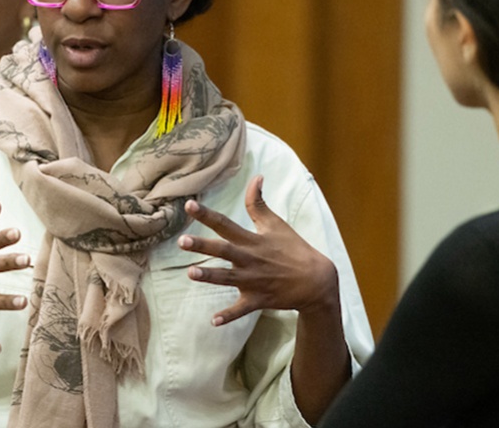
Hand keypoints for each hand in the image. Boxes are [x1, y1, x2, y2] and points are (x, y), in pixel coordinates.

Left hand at [177, 175, 340, 325]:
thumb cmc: (294, 248)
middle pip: (223, 250)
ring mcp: (253, 281)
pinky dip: (228, 316)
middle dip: (203, 246)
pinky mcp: (258, 299)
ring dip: (209, 276)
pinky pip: (241, 309)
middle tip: (182, 241)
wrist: (316, 280)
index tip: (189, 205)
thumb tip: (256, 177)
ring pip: (227, 279)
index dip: (207, 214)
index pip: (225, 223)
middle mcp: (250, 259)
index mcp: (252, 240)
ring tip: (190, 273)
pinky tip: (213, 321)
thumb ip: (259, 202)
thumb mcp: (276, 223)